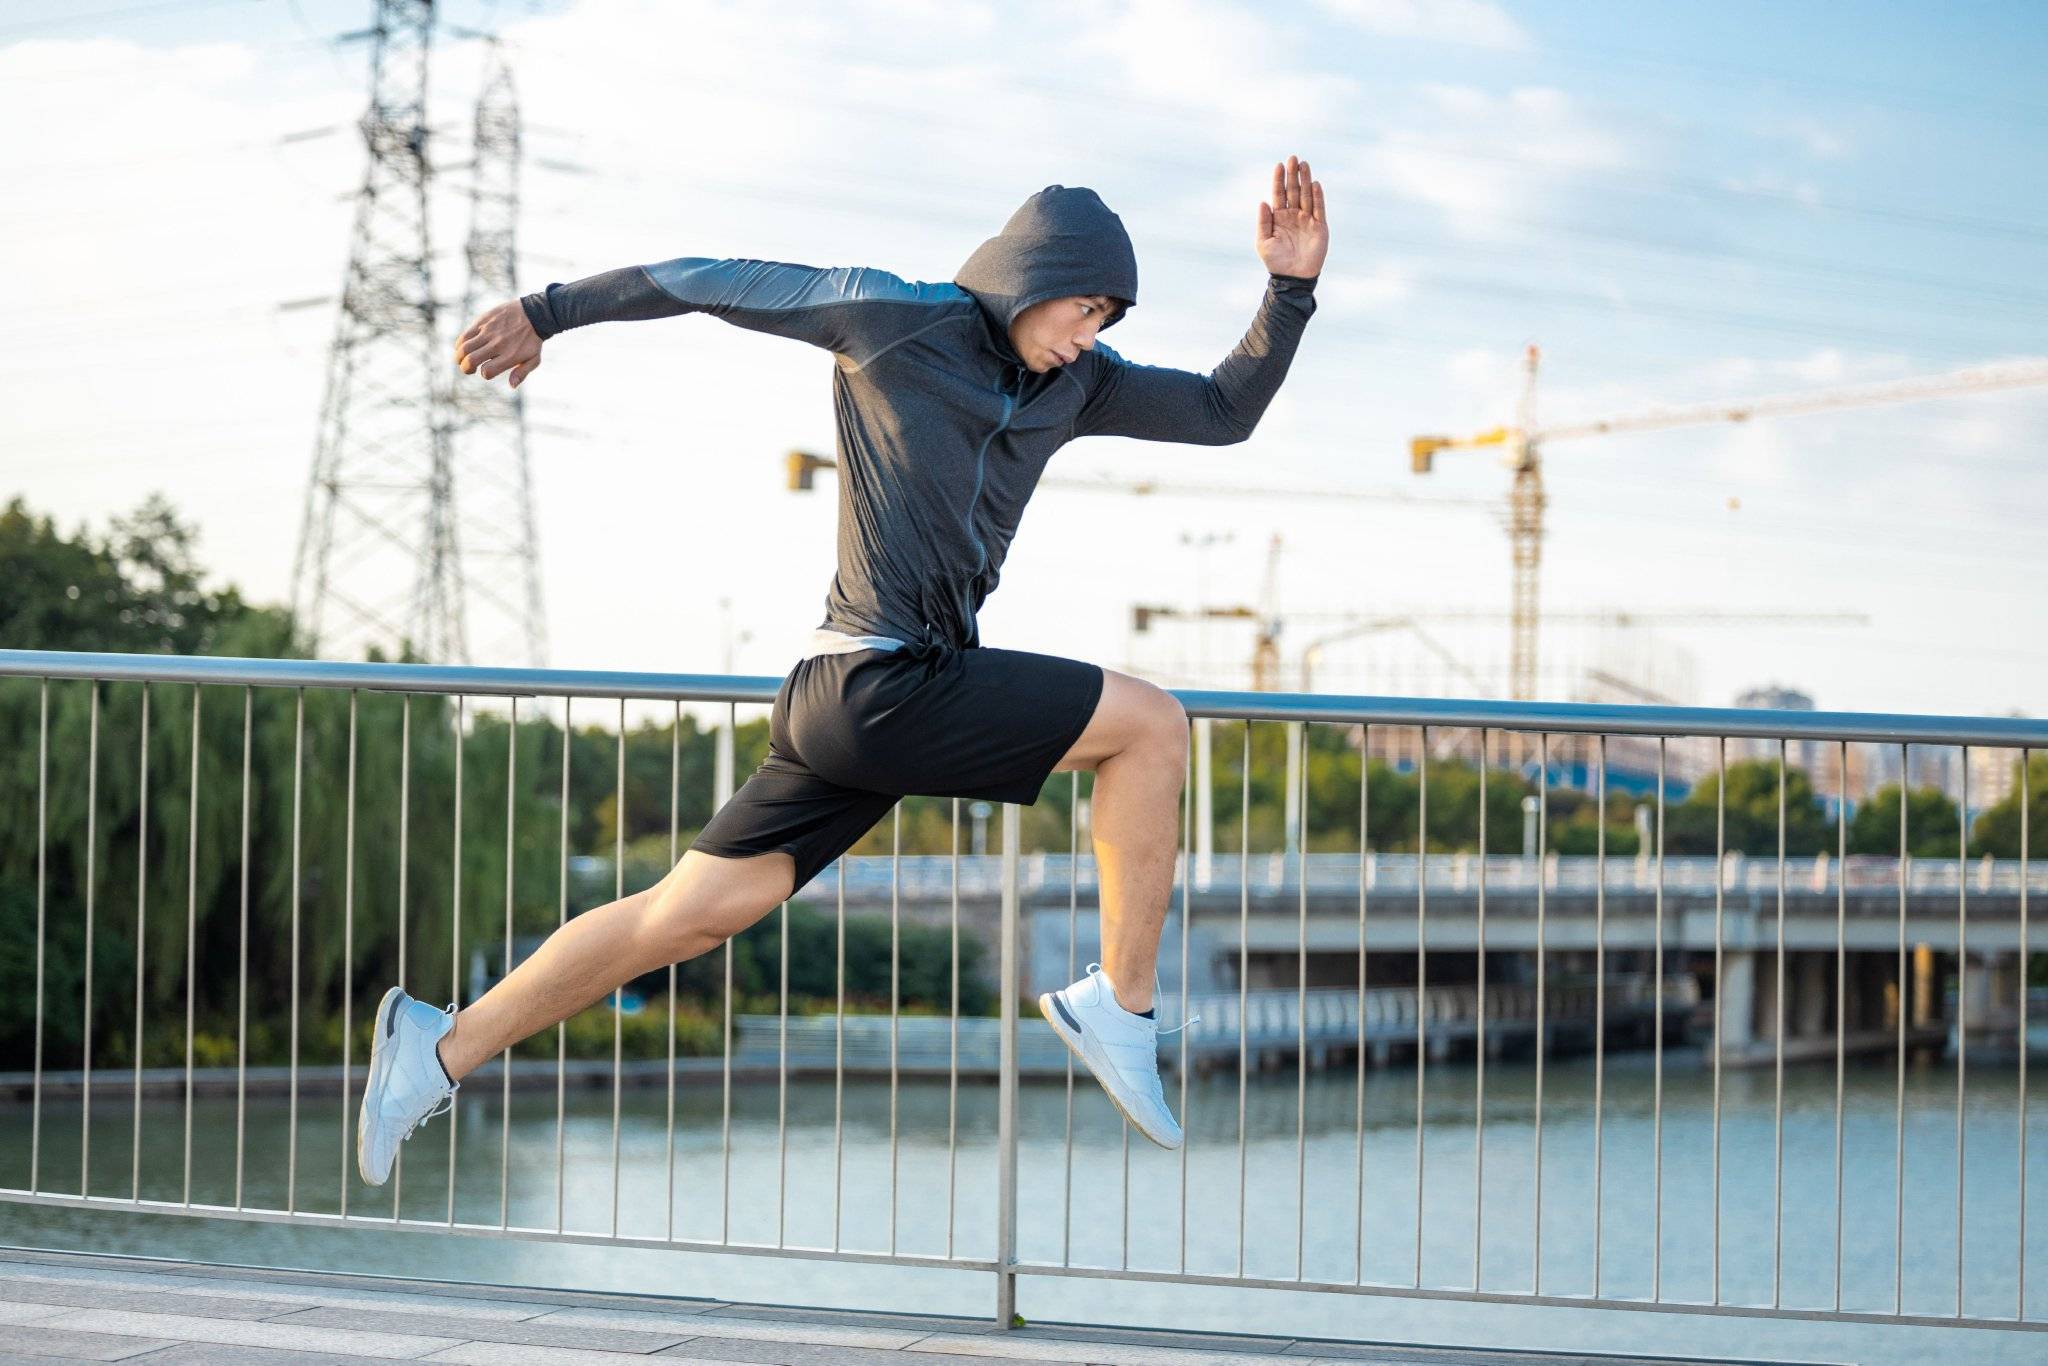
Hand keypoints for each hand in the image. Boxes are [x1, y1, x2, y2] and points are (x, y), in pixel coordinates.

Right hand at [455, 300, 543, 387]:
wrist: (534, 313)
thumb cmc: (533, 339)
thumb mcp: (534, 359)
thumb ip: (522, 373)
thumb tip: (511, 386)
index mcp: (510, 356)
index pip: (487, 371)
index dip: (485, 374)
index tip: (487, 371)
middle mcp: (497, 344)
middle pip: (471, 360)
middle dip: (465, 369)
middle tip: (468, 369)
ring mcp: (488, 331)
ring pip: (464, 348)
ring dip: (459, 357)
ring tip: (462, 359)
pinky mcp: (482, 321)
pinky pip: (465, 335)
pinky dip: (460, 344)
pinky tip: (463, 347)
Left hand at [1256, 154, 1327, 278]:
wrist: (1293, 278)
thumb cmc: (1275, 261)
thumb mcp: (1263, 242)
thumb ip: (1263, 222)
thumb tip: (1263, 202)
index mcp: (1279, 217)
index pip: (1279, 194)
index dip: (1278, 179)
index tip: (1279, 165)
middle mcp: (1293, 215)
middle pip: (1294, 190)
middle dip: (1293, 175)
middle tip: (1293, 158)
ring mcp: (1307, 220)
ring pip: (1307, 195)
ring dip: (1306, 180)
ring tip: (1304, 164)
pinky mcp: (1320, 227)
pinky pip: (1319, 208)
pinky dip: (1318, 196)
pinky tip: (1315, 184)